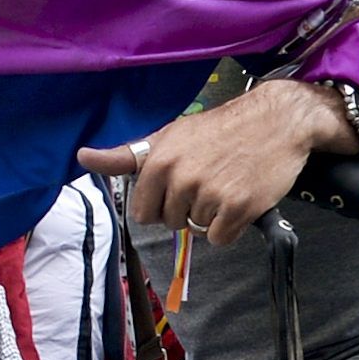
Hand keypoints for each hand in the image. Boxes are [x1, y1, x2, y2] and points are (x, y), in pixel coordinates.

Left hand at [80, 81, 347, 247]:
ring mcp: (210, 194)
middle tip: (209, 179)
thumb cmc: (218, 130)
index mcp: (158, 162)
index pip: (142, 213)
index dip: (160, 203)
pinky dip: (231, 226)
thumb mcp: (168, 136)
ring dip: (212, 214)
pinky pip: (221, 238)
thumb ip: (125, 156)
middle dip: (186, 209)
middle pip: (170, 223)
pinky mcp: (239, 208)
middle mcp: (181, 179)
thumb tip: (82, 157)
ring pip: (197, 229)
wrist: (276, 120)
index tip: (178, 184)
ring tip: (227, 182)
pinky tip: (240, 198)